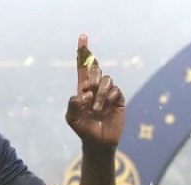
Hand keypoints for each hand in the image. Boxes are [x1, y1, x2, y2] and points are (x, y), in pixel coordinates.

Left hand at [66, 34, 125, 152]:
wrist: (99, 142)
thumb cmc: (84, 130)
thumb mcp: (72, 119)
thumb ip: (72, 105)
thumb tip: (82, 93)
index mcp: (83, 89)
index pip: (83, 67)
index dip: (83, 52)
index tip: (83, 37)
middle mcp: (96, 88)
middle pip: (96, 69)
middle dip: (92, 77)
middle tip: (88, 91)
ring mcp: (108, 93)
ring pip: (106, 79)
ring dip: (100, 93)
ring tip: (96, 108)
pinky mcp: (119, 99)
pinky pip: (115, 89)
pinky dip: (108, 97)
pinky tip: (105, 108)